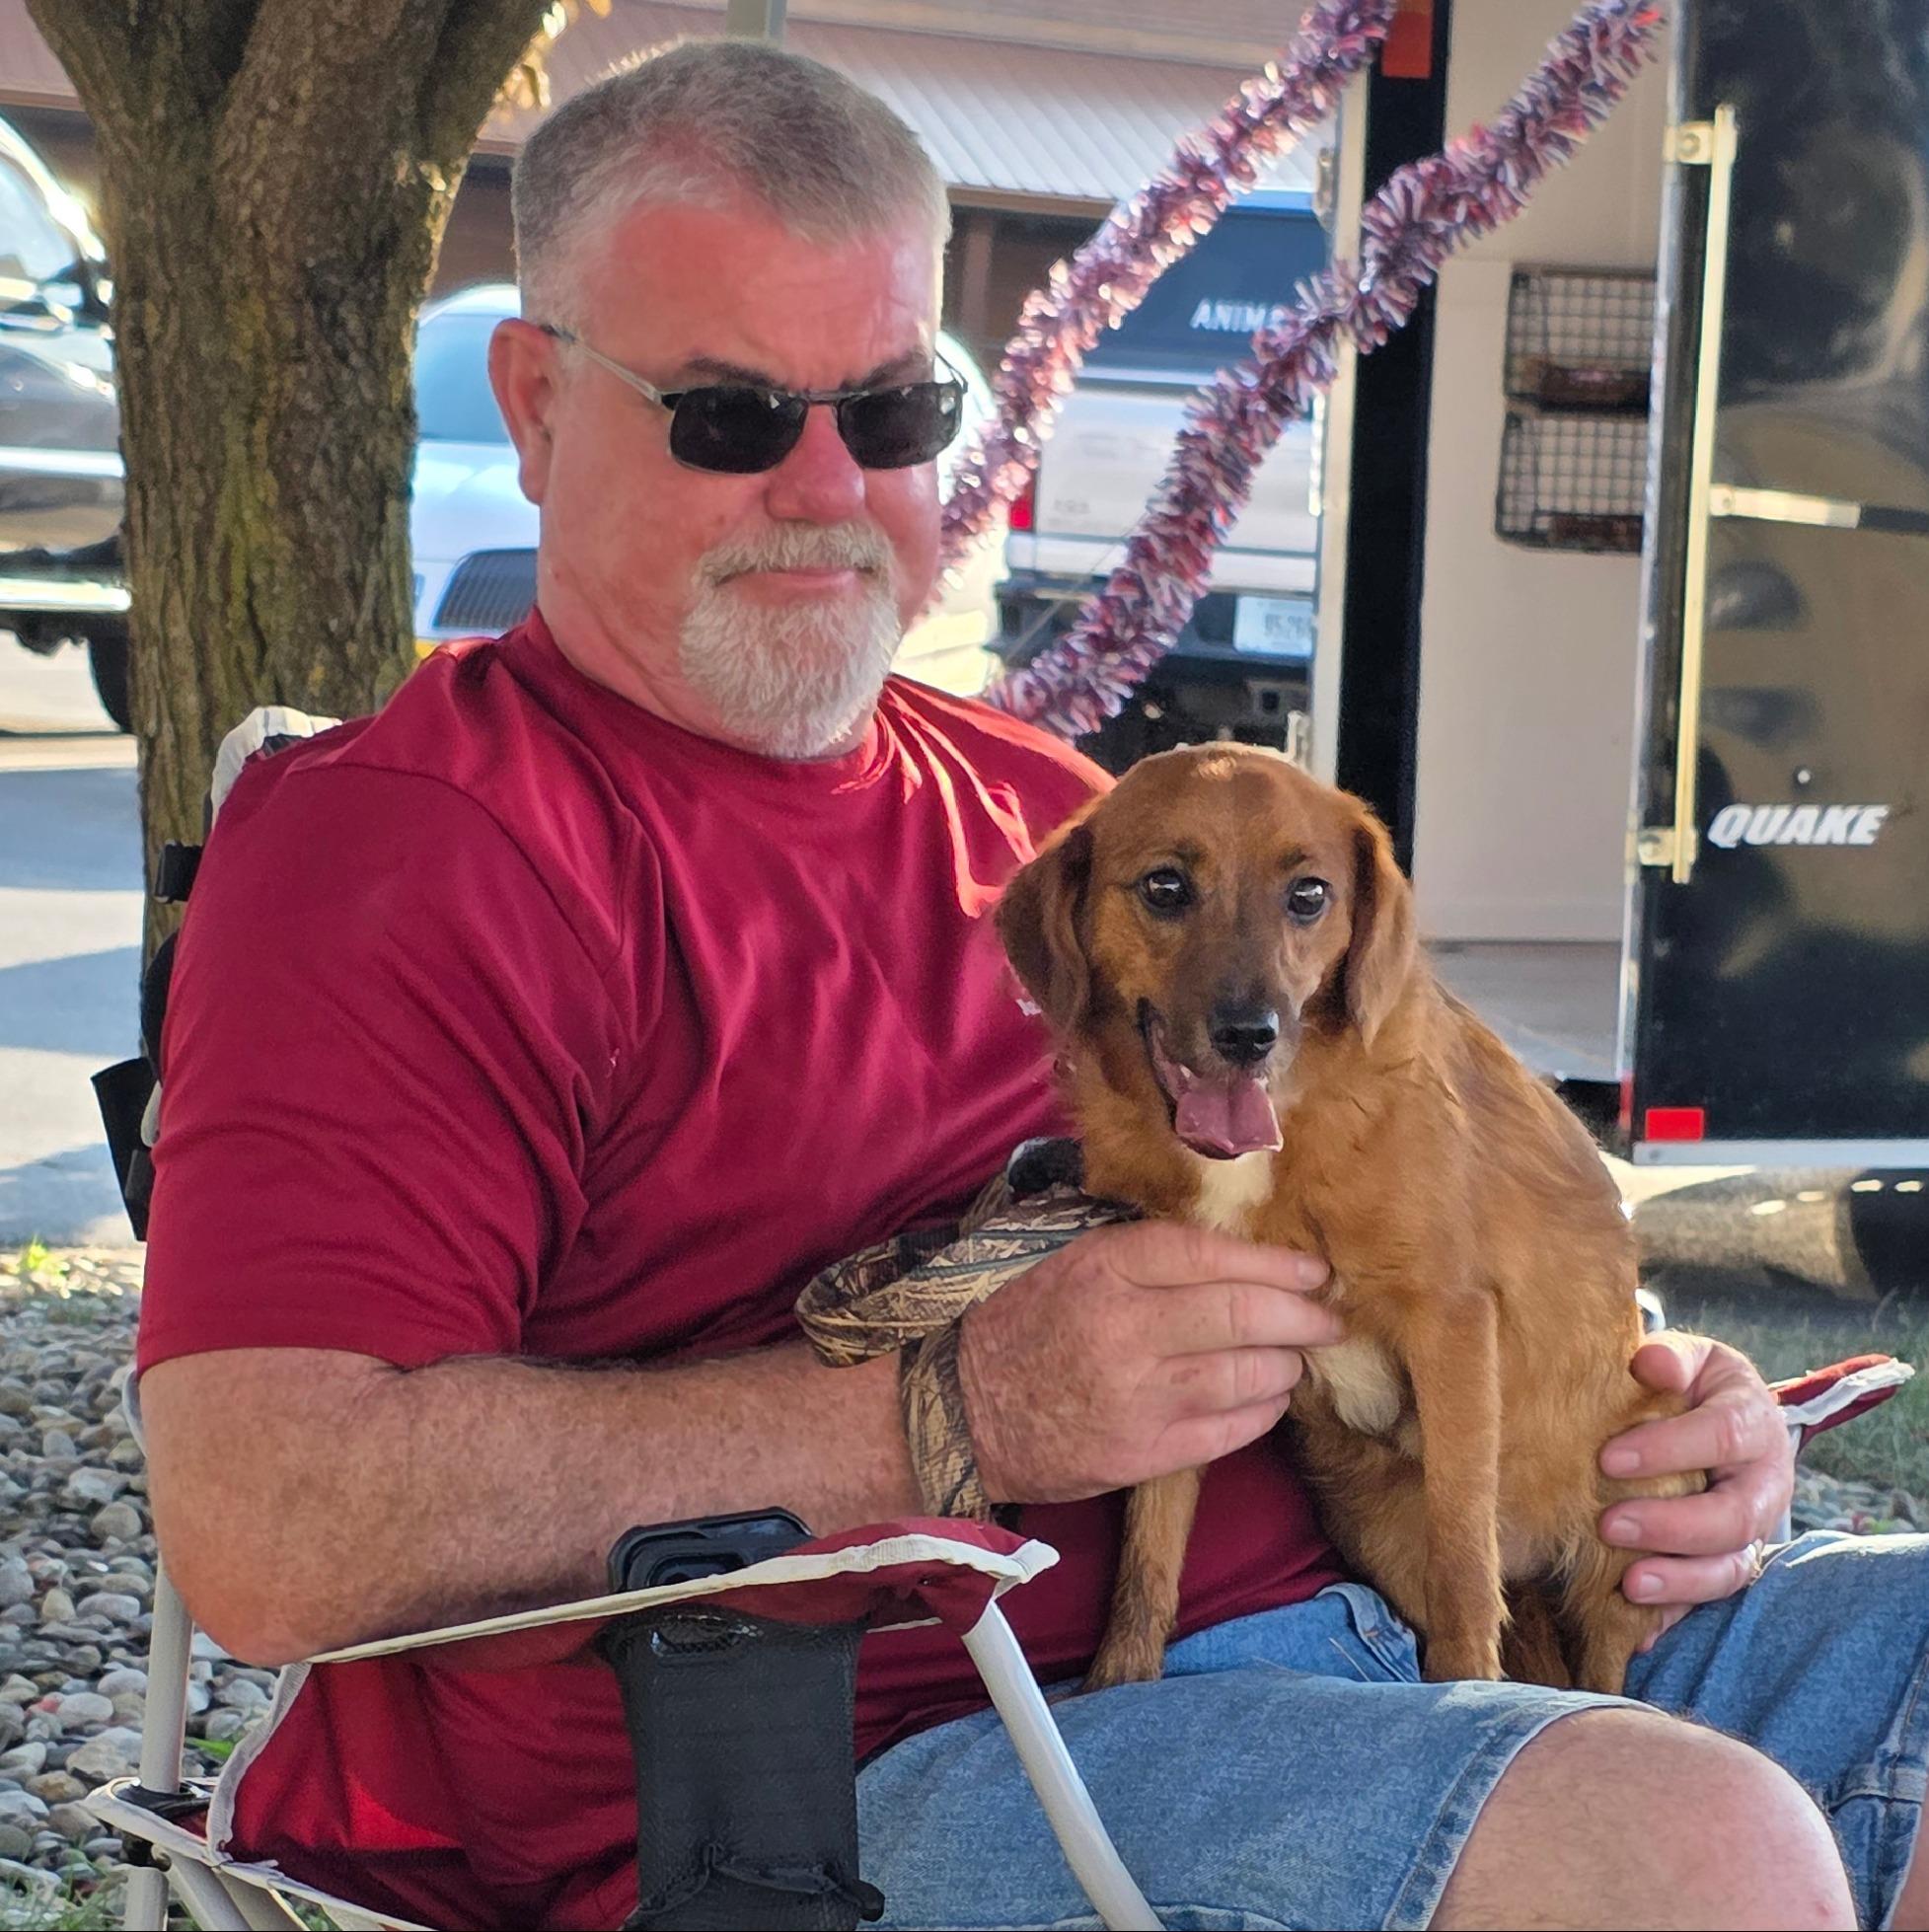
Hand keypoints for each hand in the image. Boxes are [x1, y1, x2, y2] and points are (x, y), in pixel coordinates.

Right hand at [957, 1221, 1336, 1505]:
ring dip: (1285, 1364)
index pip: (1210, 1255)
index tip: (1312, 1269)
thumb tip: (1234, 1246)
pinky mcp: (1144, 1453)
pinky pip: (1231, 1430)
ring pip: (1248, 1375)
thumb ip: (1144, 1252)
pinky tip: (1265, 1398)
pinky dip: (1261, 1411)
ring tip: (1293, 1357)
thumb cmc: (1021, 1324)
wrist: (962, 1410)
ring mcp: (1138, 1396)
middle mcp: (1126, 1327)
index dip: (1274, 1262)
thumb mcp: (1070, 1261)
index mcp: (1105, 1268)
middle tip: (1328, 1317)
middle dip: (1302, 1316)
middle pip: (1243, 1314)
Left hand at [1598, 1331, 1792, 1645]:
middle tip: (1609, 1524)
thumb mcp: (1689, 1359)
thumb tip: (1652, 1363)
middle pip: (1735, 1516)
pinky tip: (1641, 1633)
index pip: (1723, 1436)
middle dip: (1672, 1526)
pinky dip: (1677, 1615)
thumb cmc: (1692, 1385)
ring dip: (1681, 1580)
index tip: (1609, 1458)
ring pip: (1731, 1565)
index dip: (1670, 1449)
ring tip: (1629, 1585)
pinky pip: (1710, 1596)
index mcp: (1754, 1422)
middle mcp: (1764, 1482)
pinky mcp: (1729, 1562)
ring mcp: (1752, 1530)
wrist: (1717, 1416)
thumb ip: (1672, 1358)